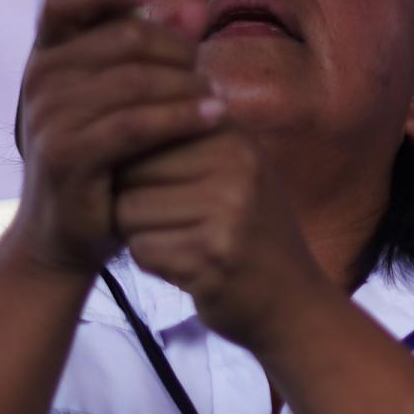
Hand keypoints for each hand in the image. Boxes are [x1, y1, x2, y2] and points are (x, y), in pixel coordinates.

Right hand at [8, 0, 223, 277]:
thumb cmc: (103, 159)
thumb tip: (196, 7)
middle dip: (175, 48)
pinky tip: (216, 117)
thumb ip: (157, 50)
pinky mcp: (66, 155)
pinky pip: (134, 124)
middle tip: (205, 67)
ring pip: (134, 80)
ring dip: (187, 86)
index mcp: (48, 56)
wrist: (65, 235)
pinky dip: (181, 117)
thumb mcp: (126, 99)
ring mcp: (48, 118)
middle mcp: (40, 80)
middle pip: (121, 37)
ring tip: (220, 99)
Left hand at [111, 116, 333, 352]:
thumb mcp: (237, 172)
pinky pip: (141, 250)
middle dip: (133, 200)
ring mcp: (227, 212)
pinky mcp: (212, 256)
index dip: (137, 166)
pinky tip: (186, 267)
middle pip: (130, 171)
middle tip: (173, 223)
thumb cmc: (252, 234)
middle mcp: (236, 168)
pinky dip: (152, 263)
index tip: (165, 190)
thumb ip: (190, 140)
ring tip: (181, 244)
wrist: (294, 301)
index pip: (147, 134)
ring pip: (128, 212)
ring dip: (140, 235)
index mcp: (237, 140)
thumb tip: (120, 112)